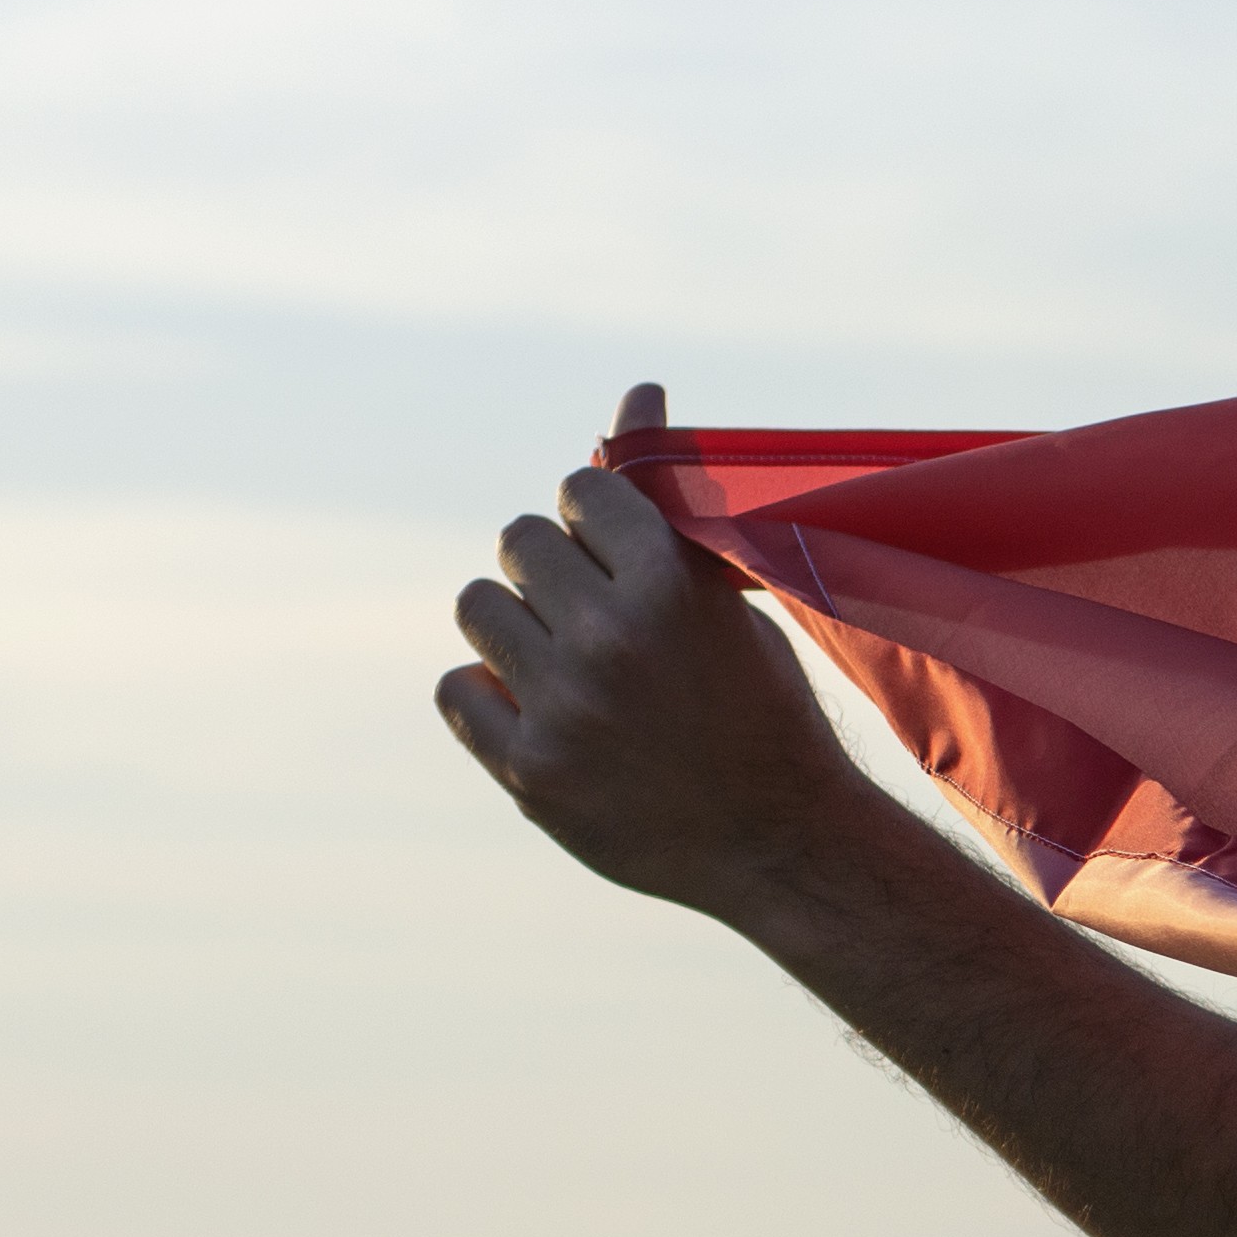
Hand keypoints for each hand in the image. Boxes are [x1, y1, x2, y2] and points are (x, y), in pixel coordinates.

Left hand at [435, 389, 887, 914]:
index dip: (592, 517)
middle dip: (550, 567)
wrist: (779, 844)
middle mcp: (610, 640)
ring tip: (566, 661)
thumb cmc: (758, 705)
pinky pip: (457, 689)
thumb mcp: (725, 595)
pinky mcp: (529, 770)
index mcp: (668, 584)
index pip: (576, 490)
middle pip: (518, 540)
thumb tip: (636, 392)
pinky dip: (489, 696)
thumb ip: (665, 503)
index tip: (616, 552)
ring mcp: (564, 708)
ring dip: (515, 625)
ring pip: (478, 607)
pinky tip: (540, 712)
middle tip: (590, 611)